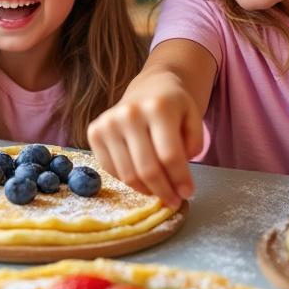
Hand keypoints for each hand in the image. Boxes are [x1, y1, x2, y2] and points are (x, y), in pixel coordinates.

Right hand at [86, 72, 201, 208]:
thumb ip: (193, 146)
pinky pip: (111, 170)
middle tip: (174, 200)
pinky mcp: (94, 132)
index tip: (188, 193)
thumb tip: (178, 178)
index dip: (180, 180)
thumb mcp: (194, 119)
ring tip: (159, 191)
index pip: (169, 156)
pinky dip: (128, 181)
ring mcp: (108, 123)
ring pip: (128, 175)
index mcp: (158, 107)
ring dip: (147, 190)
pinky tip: (142, 178)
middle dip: (164, 191)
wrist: (150, 87)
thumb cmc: (174, 107)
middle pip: (147, 169)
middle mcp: (129, 114)